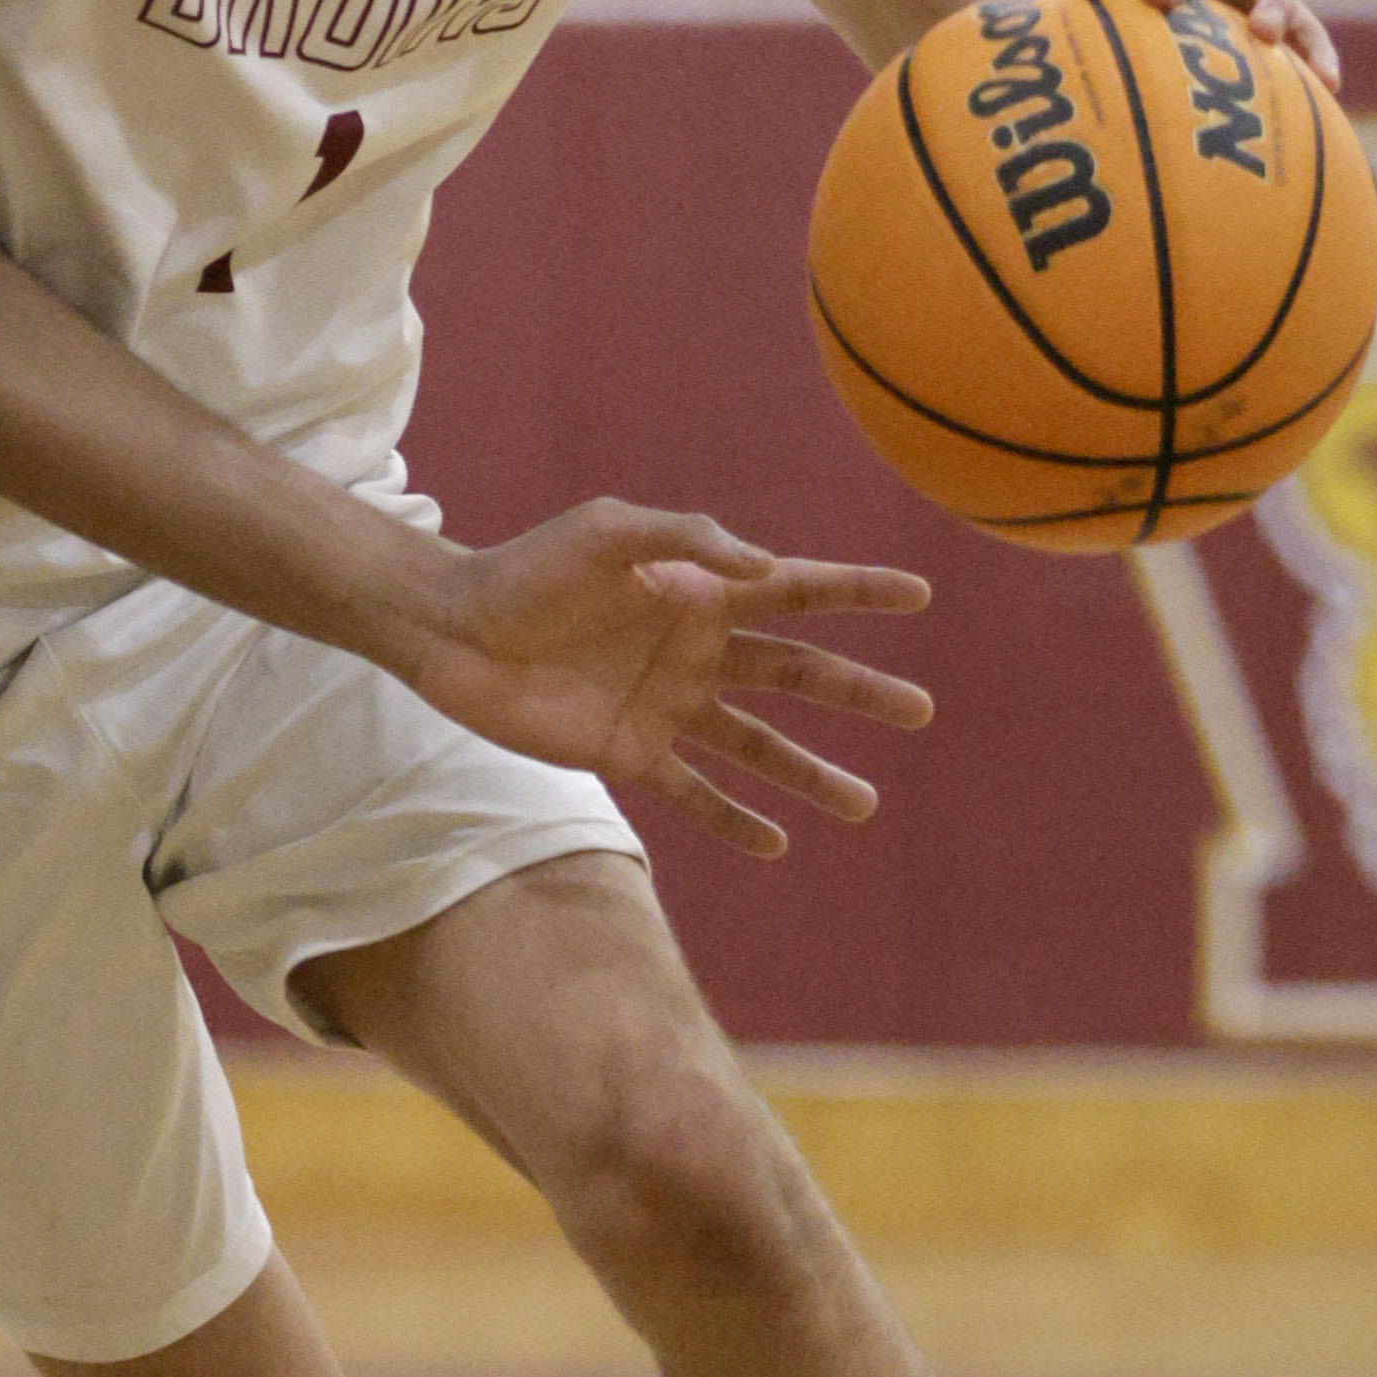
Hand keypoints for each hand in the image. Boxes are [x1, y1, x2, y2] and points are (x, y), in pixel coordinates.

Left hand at [408, 506, 932, 860]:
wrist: (455, 630)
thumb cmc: (529, 568)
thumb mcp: (610, 531)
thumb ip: (689, 541)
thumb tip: (768, 568)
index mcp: (700, 590)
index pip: (796, 590)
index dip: (858, 592)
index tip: (920, 595)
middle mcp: (696, 651)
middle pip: (797, 676)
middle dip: (859, 693)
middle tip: (920, 712)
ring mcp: (667, 706)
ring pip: (758, 746)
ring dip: (811, 775)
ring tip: (864, 805)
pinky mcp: (628, 754)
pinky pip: (692, 793)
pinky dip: (733, 819)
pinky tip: (776, 845)